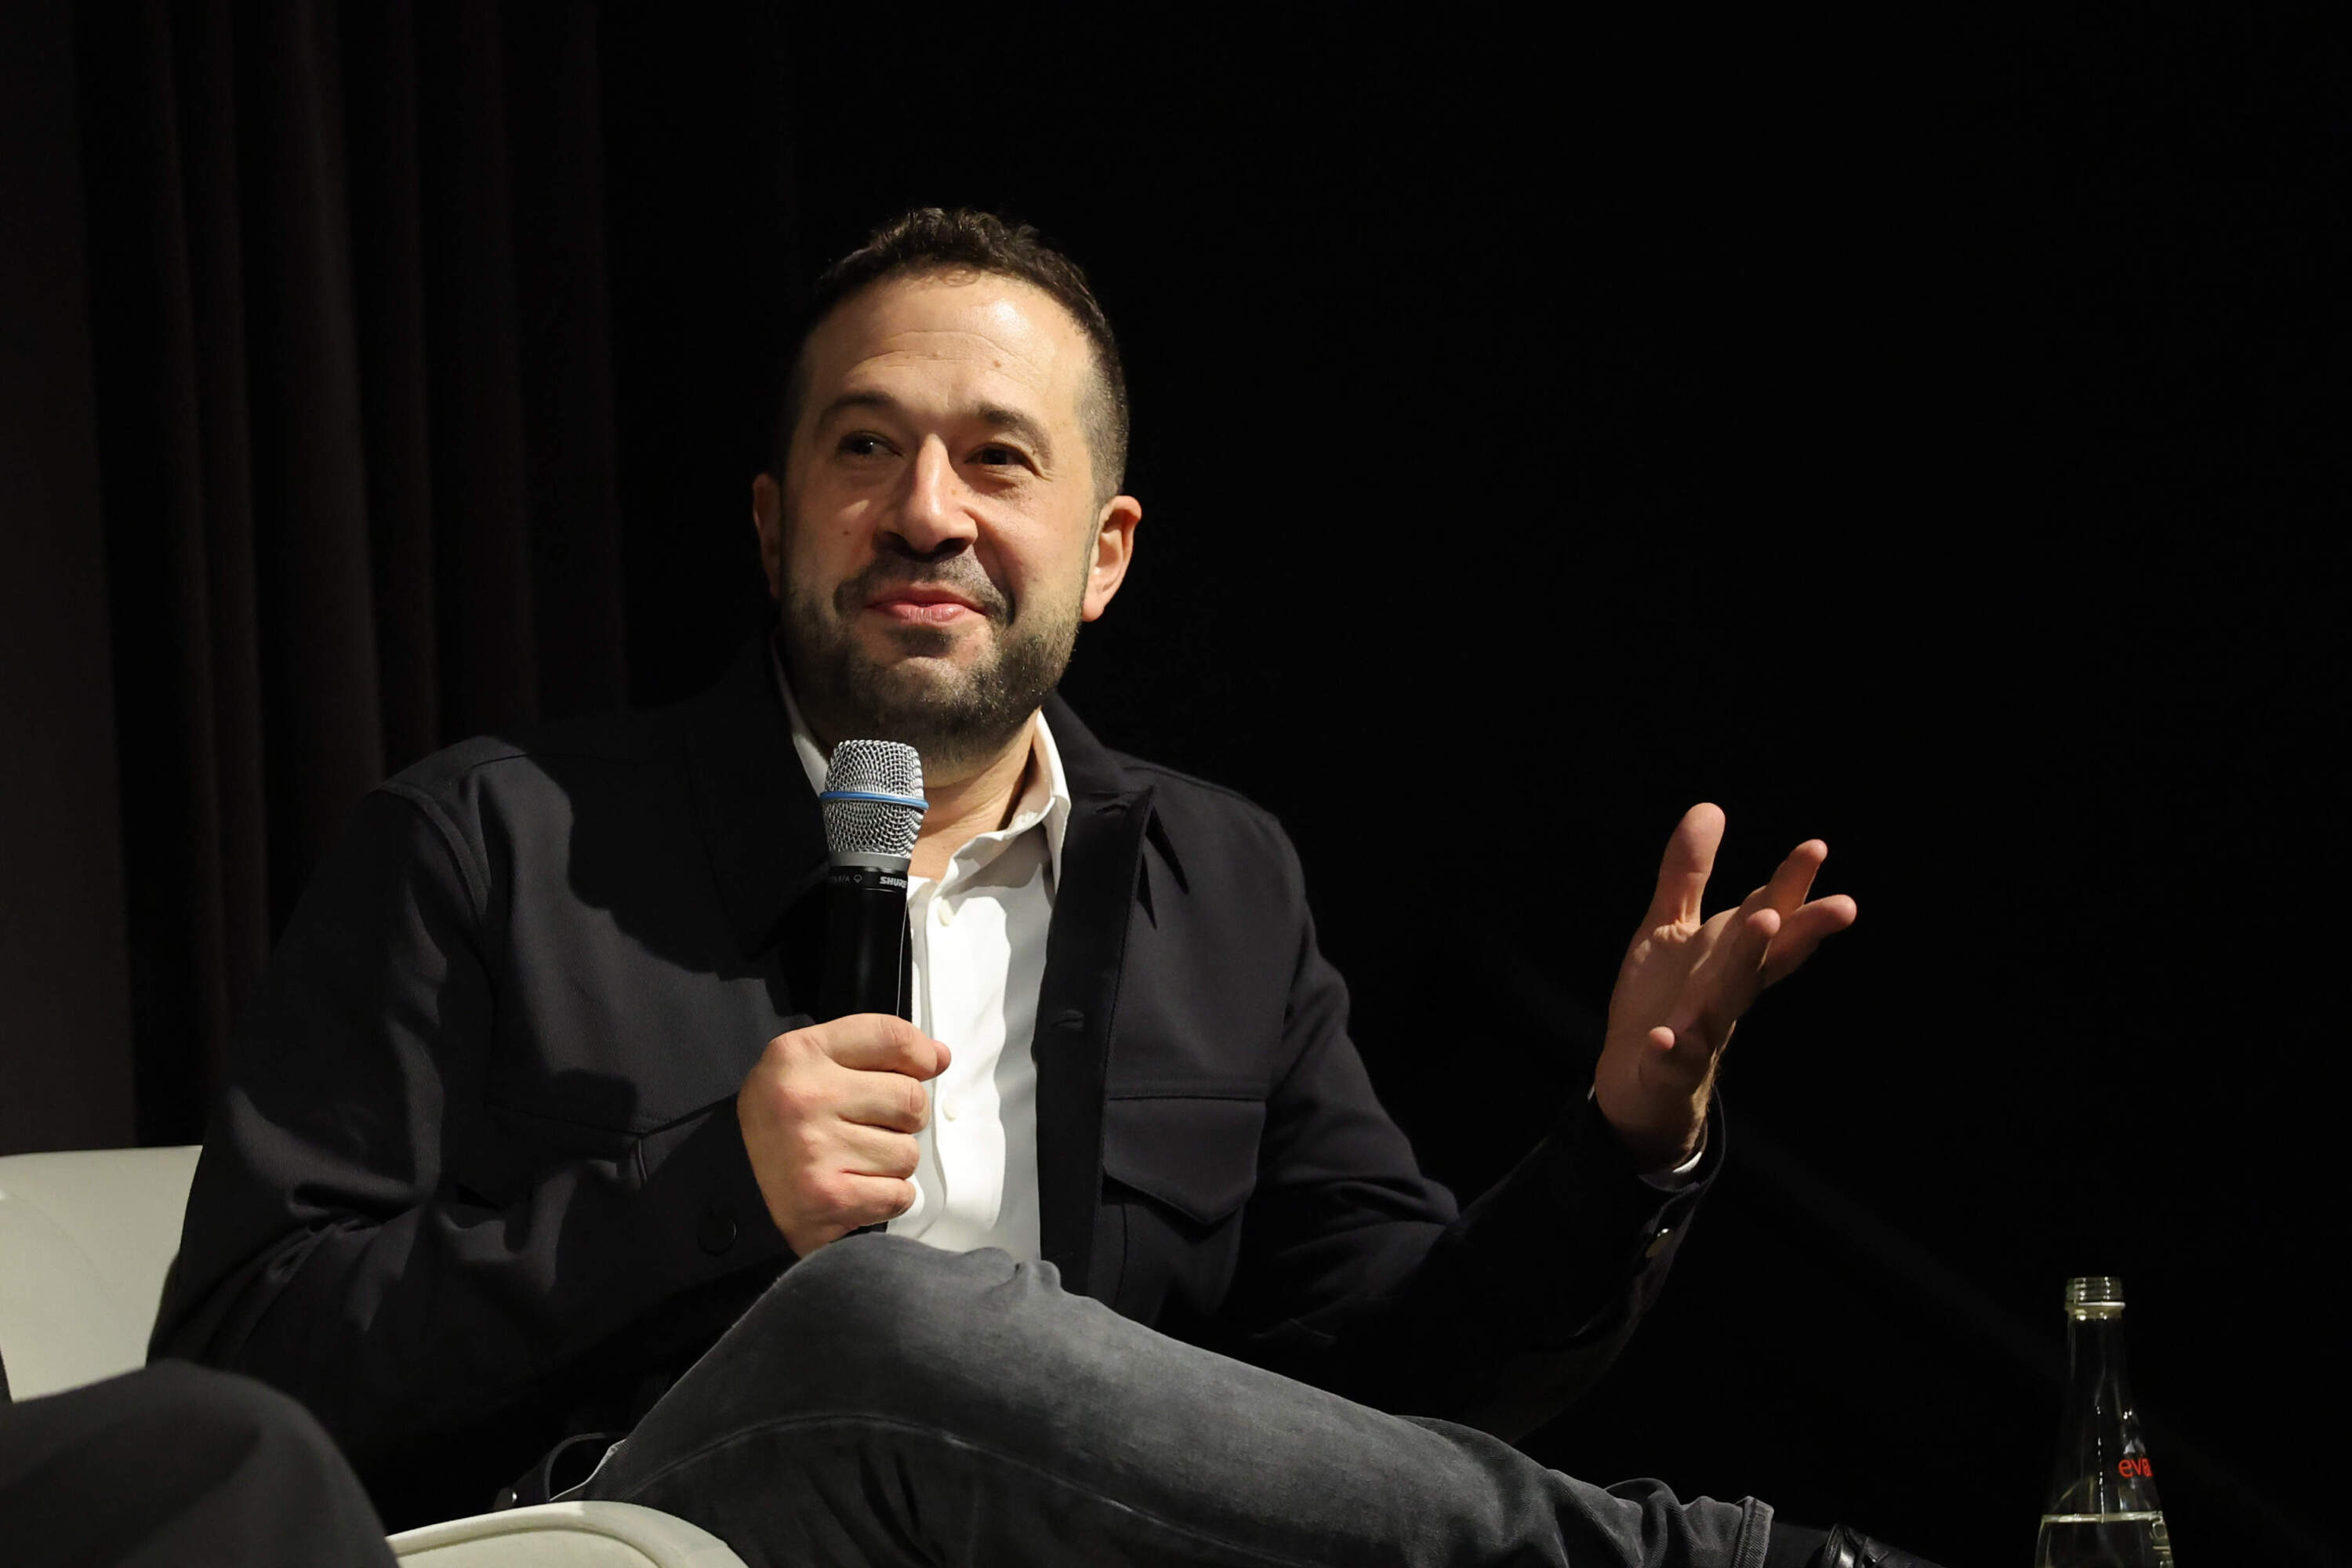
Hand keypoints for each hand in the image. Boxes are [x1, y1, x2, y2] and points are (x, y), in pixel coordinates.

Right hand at [736, 1014, 950, 1256]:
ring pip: (908, 1153)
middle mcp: (806, 1097)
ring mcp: (816, 1150)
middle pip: (910, 1099)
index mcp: (799, 1055)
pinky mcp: (829, 1199)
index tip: (927, 1066)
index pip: (890, 1036)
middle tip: (871, 1128)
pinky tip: (855, 1189)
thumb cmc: (781, 1123)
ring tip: (854, 1162)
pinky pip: (899, 1194)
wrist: (732, 1189)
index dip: (920, 1053)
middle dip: (904, 1118)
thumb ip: (872, 1050)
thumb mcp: (806, 1066)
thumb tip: (938, 1057)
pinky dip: (886, 1197)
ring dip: (892, 1163)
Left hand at [1593, 803, 1856, 1170]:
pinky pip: (1674, 1059)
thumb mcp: (1671, 928)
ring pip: (1728, 999)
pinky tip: (1667, 1038)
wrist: (1638, 1080)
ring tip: (1760, 923)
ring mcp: (1701, 1031)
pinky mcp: (1668, 1067)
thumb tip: (1712, 807)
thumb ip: (1690, 874)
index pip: (1768, 918)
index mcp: (1730, 958)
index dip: (1791, 886)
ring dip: (1745, 964)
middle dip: (1796, 928)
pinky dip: (1674, 1050)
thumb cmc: (1667, 998)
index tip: (1816, 847)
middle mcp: (1725, 992)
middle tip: (1842, 904)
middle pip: (1764, 958)